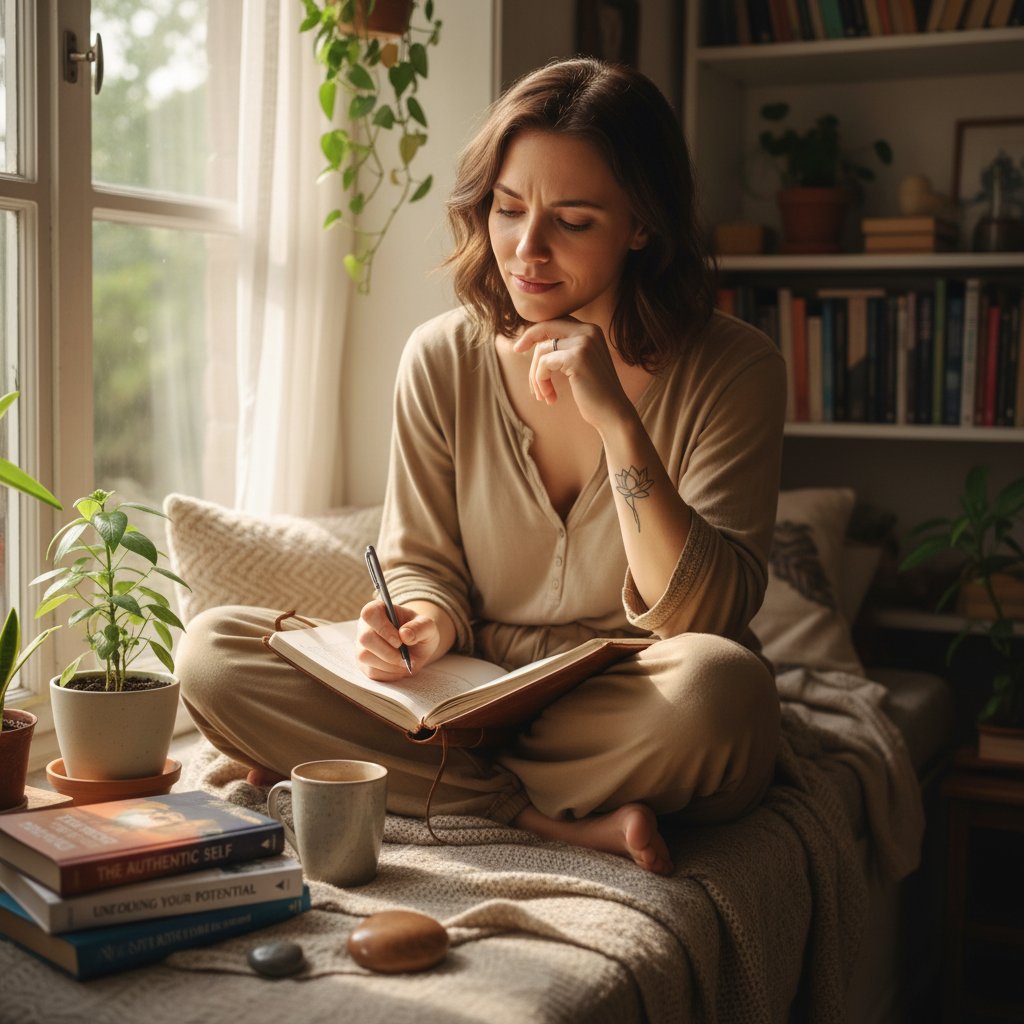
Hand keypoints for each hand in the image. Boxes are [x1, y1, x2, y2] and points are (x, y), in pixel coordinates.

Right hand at [355, 600, 441, 681]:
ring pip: (365, 656)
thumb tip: (405, 634)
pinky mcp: (364, 664)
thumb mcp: (428, 626)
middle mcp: (365, 627)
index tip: (399, 640)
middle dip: (388, 652)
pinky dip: (389, 673)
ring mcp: (362, 646)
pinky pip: (371, 671)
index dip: (383, 628)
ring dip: (389, 664)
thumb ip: (420, 627)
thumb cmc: (419, 632)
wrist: (417, 649)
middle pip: (365, 638)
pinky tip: (399, 668)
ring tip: (405, 663)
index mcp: (379, 610)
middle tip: (405, 657)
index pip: (370, 613)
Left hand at [512, 317, 632, 431]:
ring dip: (536, 376)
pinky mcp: (576, 357)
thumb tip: (535, 342)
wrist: (613, 414)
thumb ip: (564, 349)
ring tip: (543, 395)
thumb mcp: (579, 365)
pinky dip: (541, 381)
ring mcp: (583, 342)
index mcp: (591, 330)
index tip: (518, 347)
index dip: (535, 332)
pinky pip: (544, 364)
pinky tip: (550, 397)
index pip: (555, 322)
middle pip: (546, 328)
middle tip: (519, 356)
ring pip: (541, 350)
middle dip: (528, 344)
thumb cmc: (594, 394)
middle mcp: (589, 330)